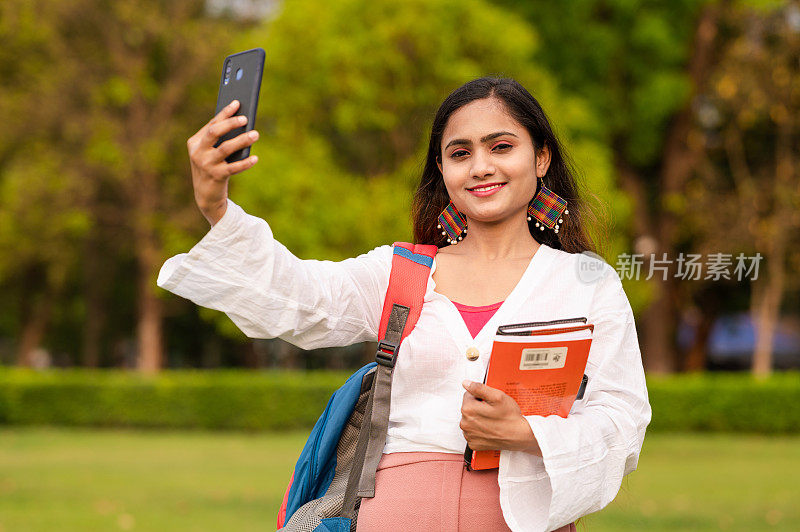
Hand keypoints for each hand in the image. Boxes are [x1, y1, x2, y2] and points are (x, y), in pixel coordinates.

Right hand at [186, 100, 259, 224]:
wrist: (205, 195)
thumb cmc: (212, 167)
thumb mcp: (211, 152)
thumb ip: (221, 139)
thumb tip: (242, 124)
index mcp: (195, 142)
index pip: (212, 124)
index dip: (225, 113)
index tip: (237, 103)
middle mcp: (198, 152)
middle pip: (215, 132)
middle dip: (230, 123)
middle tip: (246, 119)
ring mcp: (206, 165)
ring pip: (226, 148)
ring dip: (242, 140)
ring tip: (256, 134)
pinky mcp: (216, 177)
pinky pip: (234, 168)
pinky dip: (246, 163)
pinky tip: (255, 158)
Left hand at [460, 380, 541, 455]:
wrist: (520, 435)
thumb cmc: (510, 417)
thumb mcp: (497, 396)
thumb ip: (479, 388)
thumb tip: (466, 383)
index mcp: (468, 409)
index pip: (468, 395)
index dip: (480, 396)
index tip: (489, 402)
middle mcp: (465, 423)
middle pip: (468, 408)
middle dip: (478, 407)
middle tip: (492, 411)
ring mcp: (469, 435)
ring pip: (470, 420)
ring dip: (478, 419)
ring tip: (492, 420)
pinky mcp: (473, 444)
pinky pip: (473, 432)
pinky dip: (479, 430)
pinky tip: (489, 429)